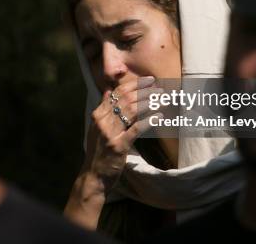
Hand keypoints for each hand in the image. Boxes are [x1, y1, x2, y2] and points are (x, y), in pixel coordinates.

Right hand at [83, 75, 162, 192]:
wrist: (93, 175)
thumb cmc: (98, 151)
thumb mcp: (97, 128)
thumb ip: (103, 109)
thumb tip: (107, 90)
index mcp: (98, 114)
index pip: (117, 92)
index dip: (134, 84)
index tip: (148, 80)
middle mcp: (102, 121)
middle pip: (126, 99)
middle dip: (144, 91)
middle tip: (159, 88)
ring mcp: (110, 133)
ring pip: (132, 110)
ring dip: (149, 103)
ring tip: (162, 99)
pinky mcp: (119, 145)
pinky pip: (136, 129)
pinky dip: (149, 121)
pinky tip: (159, 117)